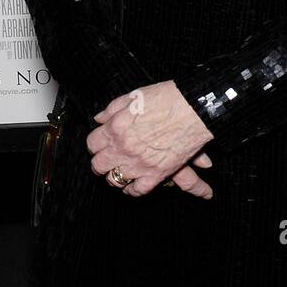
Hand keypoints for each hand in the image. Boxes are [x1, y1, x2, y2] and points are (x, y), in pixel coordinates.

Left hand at [89, 81, 215, 197]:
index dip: (96, 145)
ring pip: (115, 179)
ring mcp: (139, 163)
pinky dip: (133, 190)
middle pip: (99, 165)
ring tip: (119, 172)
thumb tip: (99, 119)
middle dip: (101, 162)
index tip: (101, 145)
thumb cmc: (166, 98)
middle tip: (107, 160)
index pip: (92, 144)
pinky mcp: (156, 174)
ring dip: (115, 176)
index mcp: (115, 128)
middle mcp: (123, 148)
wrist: (194, 108)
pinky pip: (137, 190)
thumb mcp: (134, 96)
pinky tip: (132, 186)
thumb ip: (113, 109)